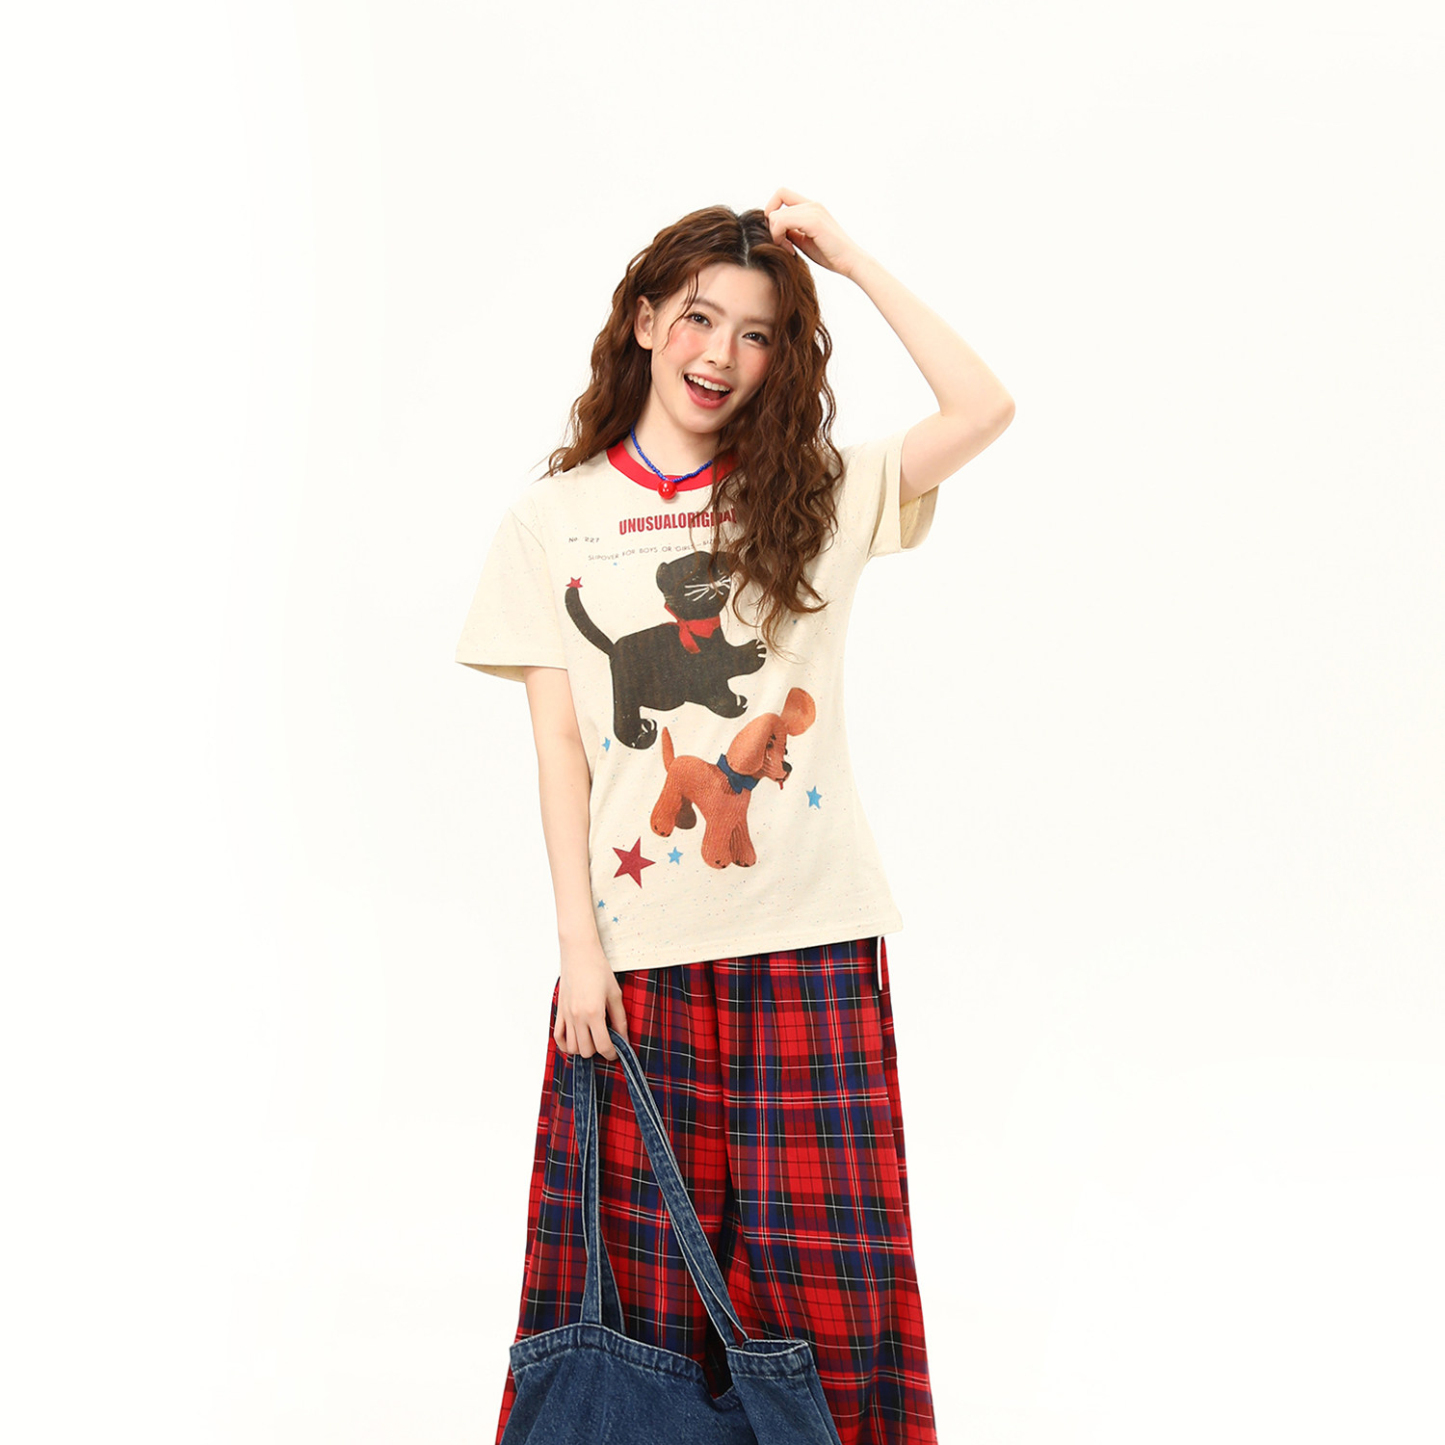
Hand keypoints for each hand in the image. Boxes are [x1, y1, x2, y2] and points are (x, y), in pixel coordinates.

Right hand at [555, 935, 629, 1059]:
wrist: (579, 952)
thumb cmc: (598, 968)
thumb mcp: (615, 993)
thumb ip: (620, 1018)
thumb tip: (624, 1038)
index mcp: (594, 1012)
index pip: (603, 1045)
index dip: (612, 1054)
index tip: (616, 1052)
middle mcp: (578, 1017)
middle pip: (586, 1051)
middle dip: (598, 1051)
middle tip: (606, 1041)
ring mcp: (566, 1015)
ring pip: (572, 1048)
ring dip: (583, 1048)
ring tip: (592, 1038)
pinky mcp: (559, 1011)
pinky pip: (558, 1037)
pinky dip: (567, 1044)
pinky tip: (577, 1039)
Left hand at [762, 187, 866, 278]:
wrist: (851, 262)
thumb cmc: (831, 255)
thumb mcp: (805, 241)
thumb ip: (791, 232)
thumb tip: (774, 230)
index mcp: (811, 207)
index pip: (781, 194)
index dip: (772, 212)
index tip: (778, 234)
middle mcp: (812, 204)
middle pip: (775, 206)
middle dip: (772, 228)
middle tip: (783, 245)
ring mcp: (813, 210)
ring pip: (775, 215)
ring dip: (775, 234)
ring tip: (788, 248)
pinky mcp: (813, 221)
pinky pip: (781, 222)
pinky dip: (779, 237)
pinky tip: (790, 250)